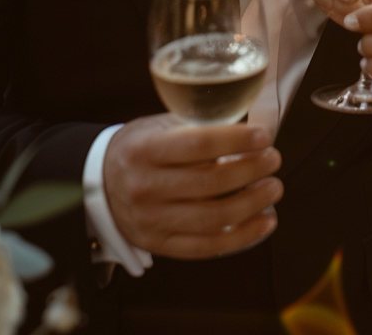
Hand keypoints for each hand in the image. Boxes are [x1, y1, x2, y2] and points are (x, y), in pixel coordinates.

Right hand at [103, 114, 282, 258]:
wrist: (98, 181)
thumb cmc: (140, 147)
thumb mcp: (160, 125)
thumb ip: (198, 126)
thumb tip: (249, 130)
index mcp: (144, 150)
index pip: (197, 144)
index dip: (235, 140)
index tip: (262, 137)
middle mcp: (145, 187)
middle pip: (209, 184)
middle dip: (251, 171)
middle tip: (274, 160)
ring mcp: (150, 221)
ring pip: (211, 219)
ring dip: (252, 204)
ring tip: (273, 188)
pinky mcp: (158, 245)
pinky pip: (205, 247)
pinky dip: (241, 237)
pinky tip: (264, 221)